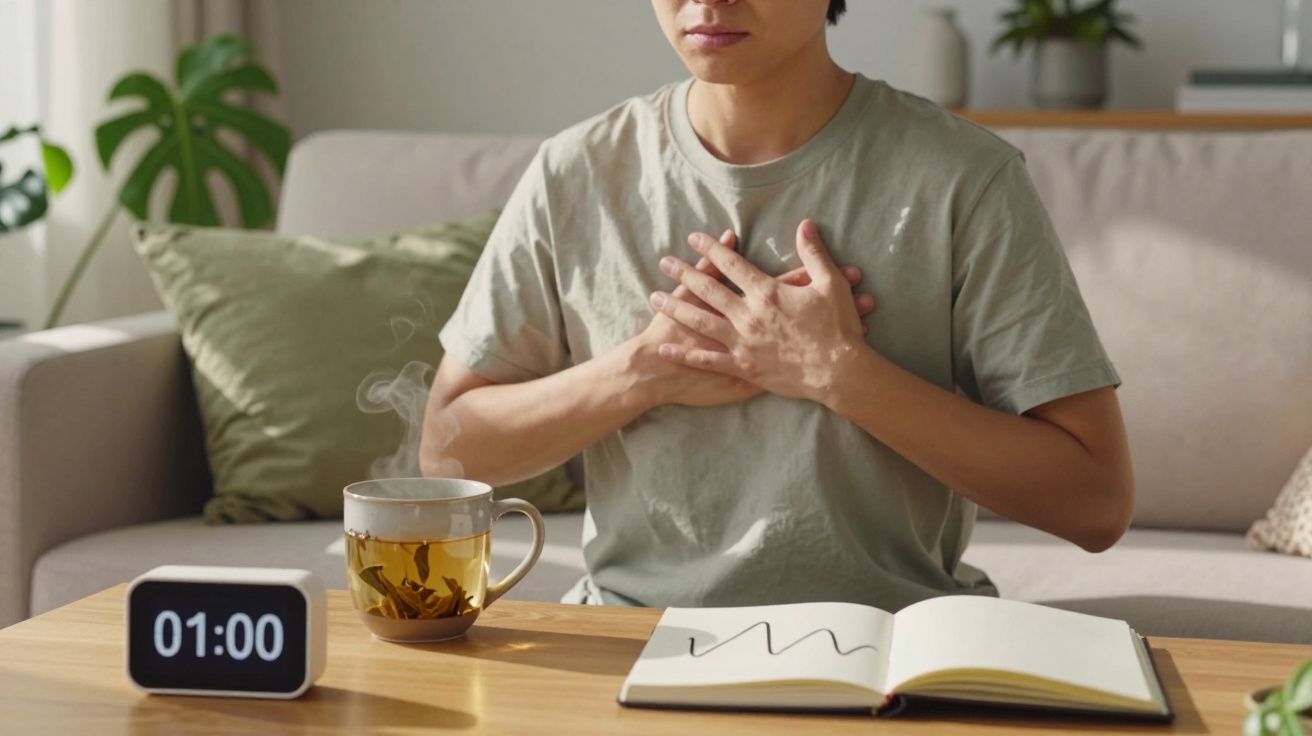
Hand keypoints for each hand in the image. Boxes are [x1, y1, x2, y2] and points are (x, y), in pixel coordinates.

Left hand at [650, 219, 873, 404]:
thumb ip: (813, 252)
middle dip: (684, 273)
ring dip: (675, 308)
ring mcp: (742, 342)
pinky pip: (707, 360)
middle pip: (708, 290)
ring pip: (700, 322)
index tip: (694, 238)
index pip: (731, 264)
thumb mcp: (831, 283)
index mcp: (766, 293)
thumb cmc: (838, 327)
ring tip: (654, 298)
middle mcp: (748, 315)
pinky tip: (665, 348)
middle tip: (664, 262)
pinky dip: (685, 354)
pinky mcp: (743, 367)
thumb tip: (805, 225)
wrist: (839, 371)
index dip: (711, 249)